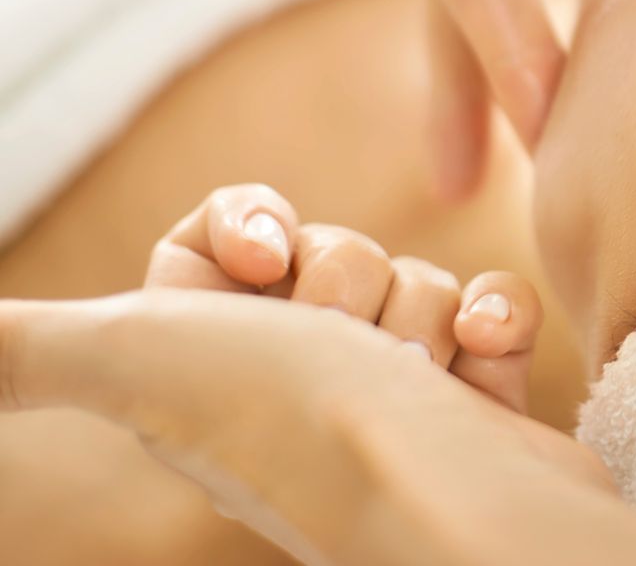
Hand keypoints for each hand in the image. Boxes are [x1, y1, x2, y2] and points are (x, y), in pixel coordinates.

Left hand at [0, 290, 633, 565]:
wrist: (441, 501)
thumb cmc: (292, 425)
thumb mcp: (134, 357)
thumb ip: (26, 350)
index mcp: (207, 364)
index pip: (231, 237)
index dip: (254, 226)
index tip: (265, 259)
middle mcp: (295, 377)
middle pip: (334, 248)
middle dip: (348, 278)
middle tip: (337, 347)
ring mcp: (395, 385)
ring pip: (415, 274)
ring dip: (422, 312)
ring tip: (410, 380)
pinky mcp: (476, 391)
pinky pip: (492, 303)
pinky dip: (496, 319)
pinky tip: (480, 354)